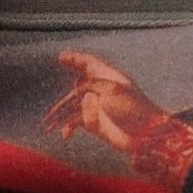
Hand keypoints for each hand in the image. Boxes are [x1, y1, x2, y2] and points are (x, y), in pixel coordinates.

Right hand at [42, 50, 162, 152]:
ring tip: (48, 126)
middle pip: (77, 90)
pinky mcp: (98, 124)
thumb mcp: (110, 89)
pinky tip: (65, 135)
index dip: (75, 60)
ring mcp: (99, 108)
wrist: (144, 135)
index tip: (61, 57)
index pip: (89, 64)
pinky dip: (70, 127)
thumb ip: (91, 85)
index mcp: (108, 78)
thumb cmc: (132, 108)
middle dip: (64, 100)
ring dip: (61, 117)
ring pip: (74, 108)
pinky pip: (78, 122)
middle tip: (50, 113)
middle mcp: (101, 91)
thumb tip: (77, 89)